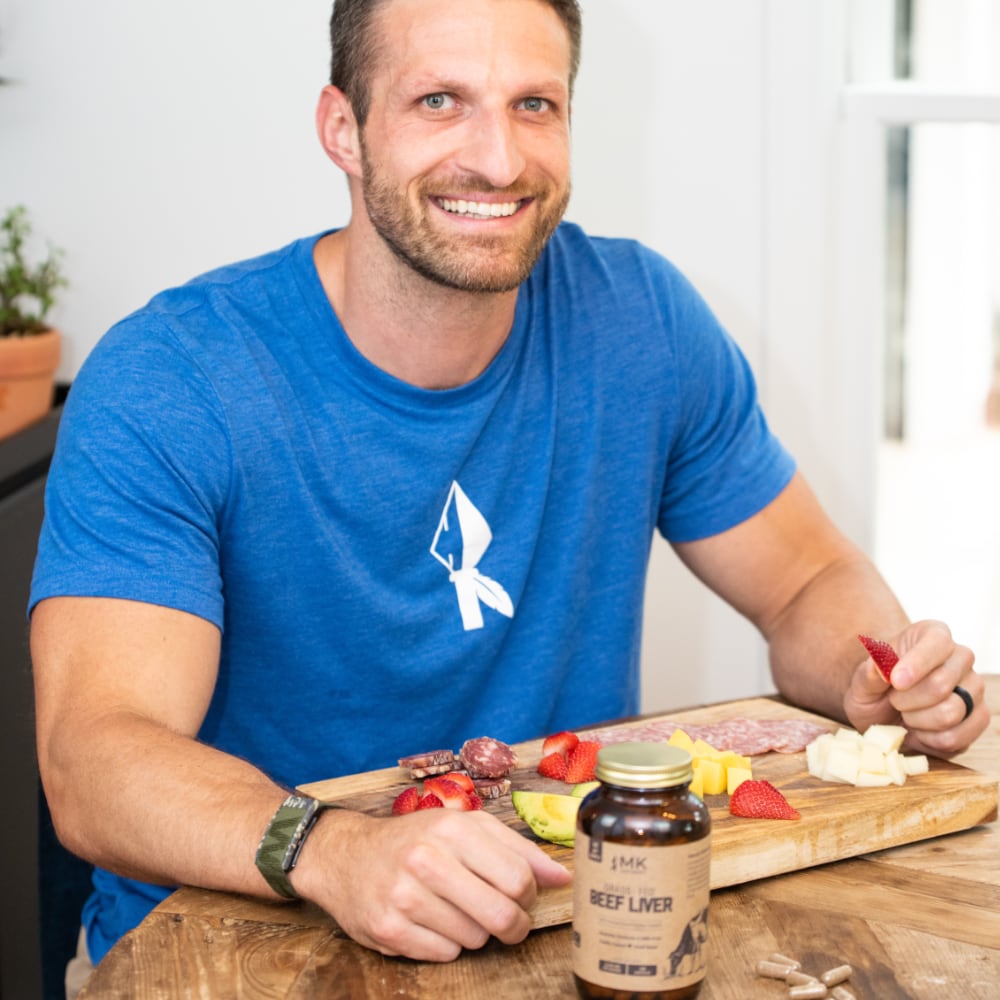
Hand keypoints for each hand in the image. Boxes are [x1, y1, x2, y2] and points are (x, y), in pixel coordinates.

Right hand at [292, 806, 570, 960]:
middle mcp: (427, 859)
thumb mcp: (464, 827)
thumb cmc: (415, 839)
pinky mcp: (387, 928)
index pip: (517, 878)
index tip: (521, 898)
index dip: (528, 896)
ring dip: (475, 932)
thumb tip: (562, 877)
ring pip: (474, 939)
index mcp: (452, 828)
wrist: (346, 855)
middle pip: (500, 915)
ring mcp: (404, 895)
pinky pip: (444, 954)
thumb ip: (516, 849)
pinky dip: (446, 944)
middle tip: (507, 923)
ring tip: (456, 910)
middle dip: (513, 926)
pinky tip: (432, 922)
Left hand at [845, 620, 987, 755]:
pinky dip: (929, 740)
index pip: (937, 643)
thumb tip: (879, 667)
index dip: (917, 664)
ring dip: (917, 720)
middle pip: (940, 684)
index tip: (896, 681)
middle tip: (894, 700)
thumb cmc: (876, 689)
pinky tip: (919, 730)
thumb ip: (868, 673)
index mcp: (933, 634)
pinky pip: (956, 737)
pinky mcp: (978, 718)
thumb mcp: (862, 681)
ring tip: (906, 714)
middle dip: (906, 699)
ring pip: (950, 712)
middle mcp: (961, 658)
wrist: (883, 713)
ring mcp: (974, 689)